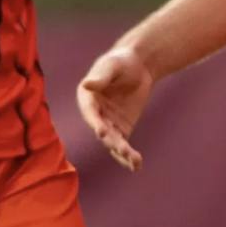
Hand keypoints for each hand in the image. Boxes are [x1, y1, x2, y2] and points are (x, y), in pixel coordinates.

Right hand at [77, 46, 154, 171]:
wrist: (138, 66)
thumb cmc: (121, 62)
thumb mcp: (112, 66)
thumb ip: (101, 77)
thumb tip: (87, 84)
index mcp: (87, 98)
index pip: (90, 113)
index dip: (95, 122)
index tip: (101, 132)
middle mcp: (95, 115)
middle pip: (102, 131)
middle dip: (112, 140)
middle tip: (123, 148)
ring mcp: (109, 124)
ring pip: (113, 142)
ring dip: (122, 152)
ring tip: (134, 160)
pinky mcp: (122, 129)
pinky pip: (124, 145)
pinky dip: (129, 156)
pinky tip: (137, 165)